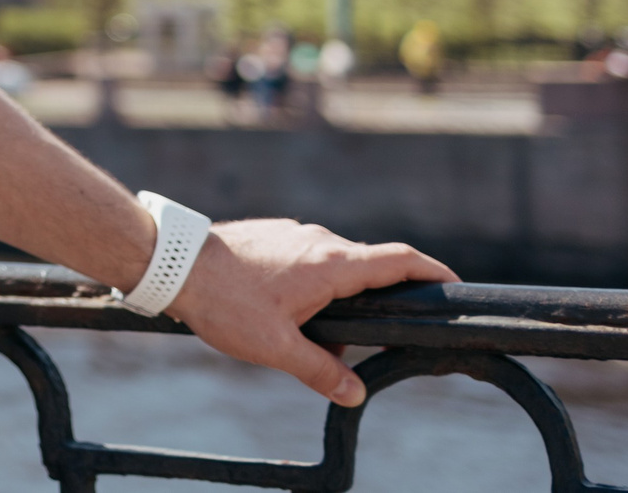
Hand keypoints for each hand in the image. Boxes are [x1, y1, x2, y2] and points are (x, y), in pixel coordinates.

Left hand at [165, 219, 457, 405]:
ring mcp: (294, 234)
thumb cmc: (224, 302)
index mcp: (331, 265)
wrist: (173, 261)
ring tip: (314, 339)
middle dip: (378, 302)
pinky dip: (311, 288)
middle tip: (377, 336)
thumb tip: (355, 394)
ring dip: (337, 300)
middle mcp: (318, 241)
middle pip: (369, 267)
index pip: (400, 260)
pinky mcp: (272, 236)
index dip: (433, 271)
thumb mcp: (275, 347)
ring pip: (333, 267)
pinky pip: (306, 260)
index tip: (455, 284)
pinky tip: (285, 316)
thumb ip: (321, 371)